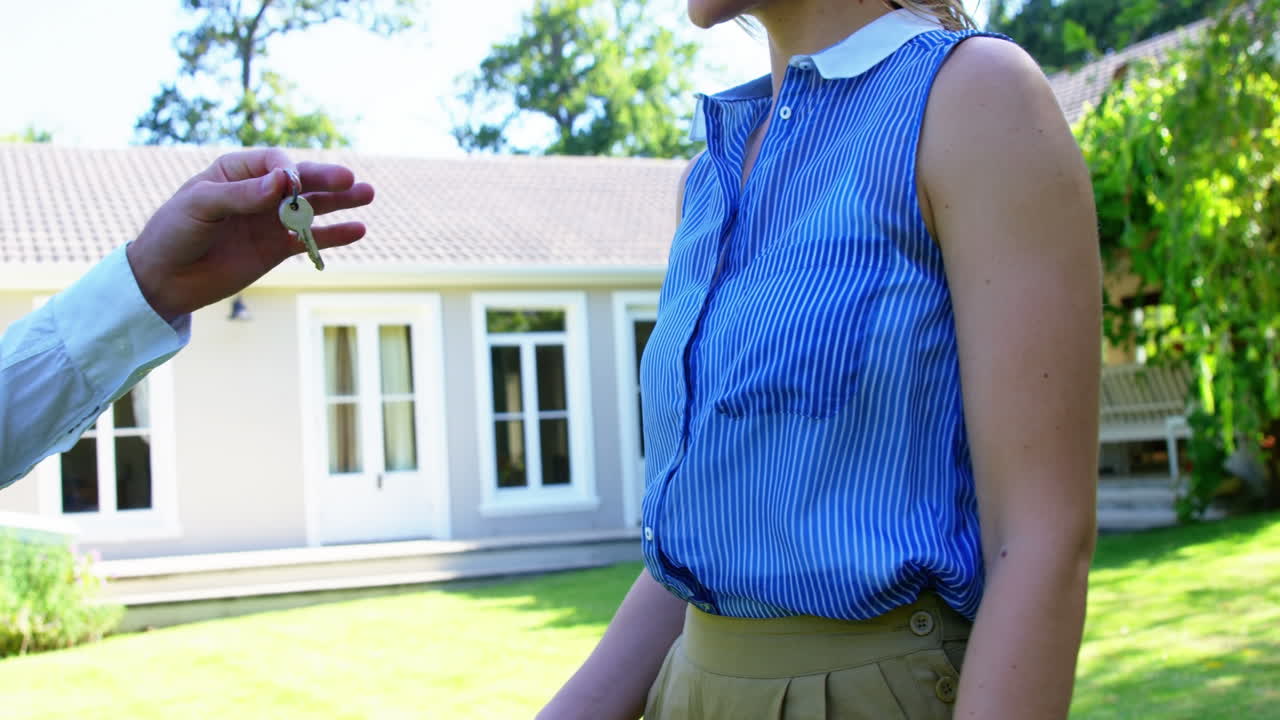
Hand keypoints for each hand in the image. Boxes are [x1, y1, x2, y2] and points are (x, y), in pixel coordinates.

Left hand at [126, 148, 375, 321]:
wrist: (164, 280)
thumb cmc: (173, 232)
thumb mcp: (200, 207)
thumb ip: (242, 195)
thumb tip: (283, 182)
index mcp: (236, 171)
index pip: (275, 163)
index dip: (289, 171)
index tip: (290, 186)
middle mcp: (259, 192)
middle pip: (301, 181)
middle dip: (326, 179)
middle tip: (350, 180)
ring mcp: (270, 221)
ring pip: (313, 207)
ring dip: (340, 201)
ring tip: (367, 195)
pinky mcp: (277, 249)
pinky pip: (310, 239)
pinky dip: (334, 235)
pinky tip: (357, 230)